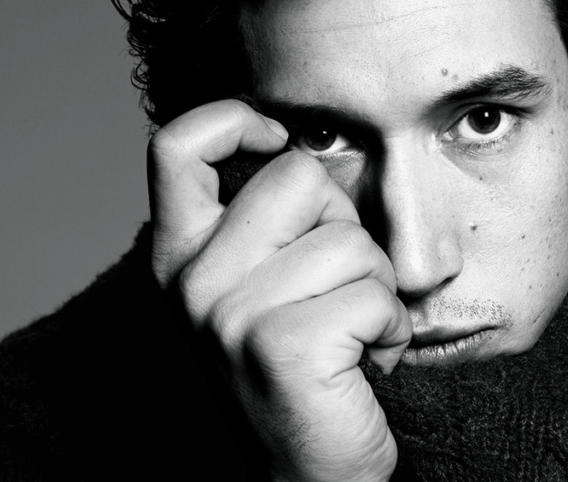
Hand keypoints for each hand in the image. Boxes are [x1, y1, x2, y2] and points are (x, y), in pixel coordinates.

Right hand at [147, 100, 411, 481]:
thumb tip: (304, 144)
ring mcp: (229, 314)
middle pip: (299, 176)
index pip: (176, 144)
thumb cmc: (303, 368)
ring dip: (375, 287)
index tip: (278, 140)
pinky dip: (391, 329)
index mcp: (180, 256)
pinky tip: (366, 362)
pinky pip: (375, 293)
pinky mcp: (282, 345)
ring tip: (350, 334)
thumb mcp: (261, 285)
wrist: (310, 475)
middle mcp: (191, 282)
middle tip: (334, 291)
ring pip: (350, 238)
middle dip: (345, 227)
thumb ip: (265, 218)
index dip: (234, 120)